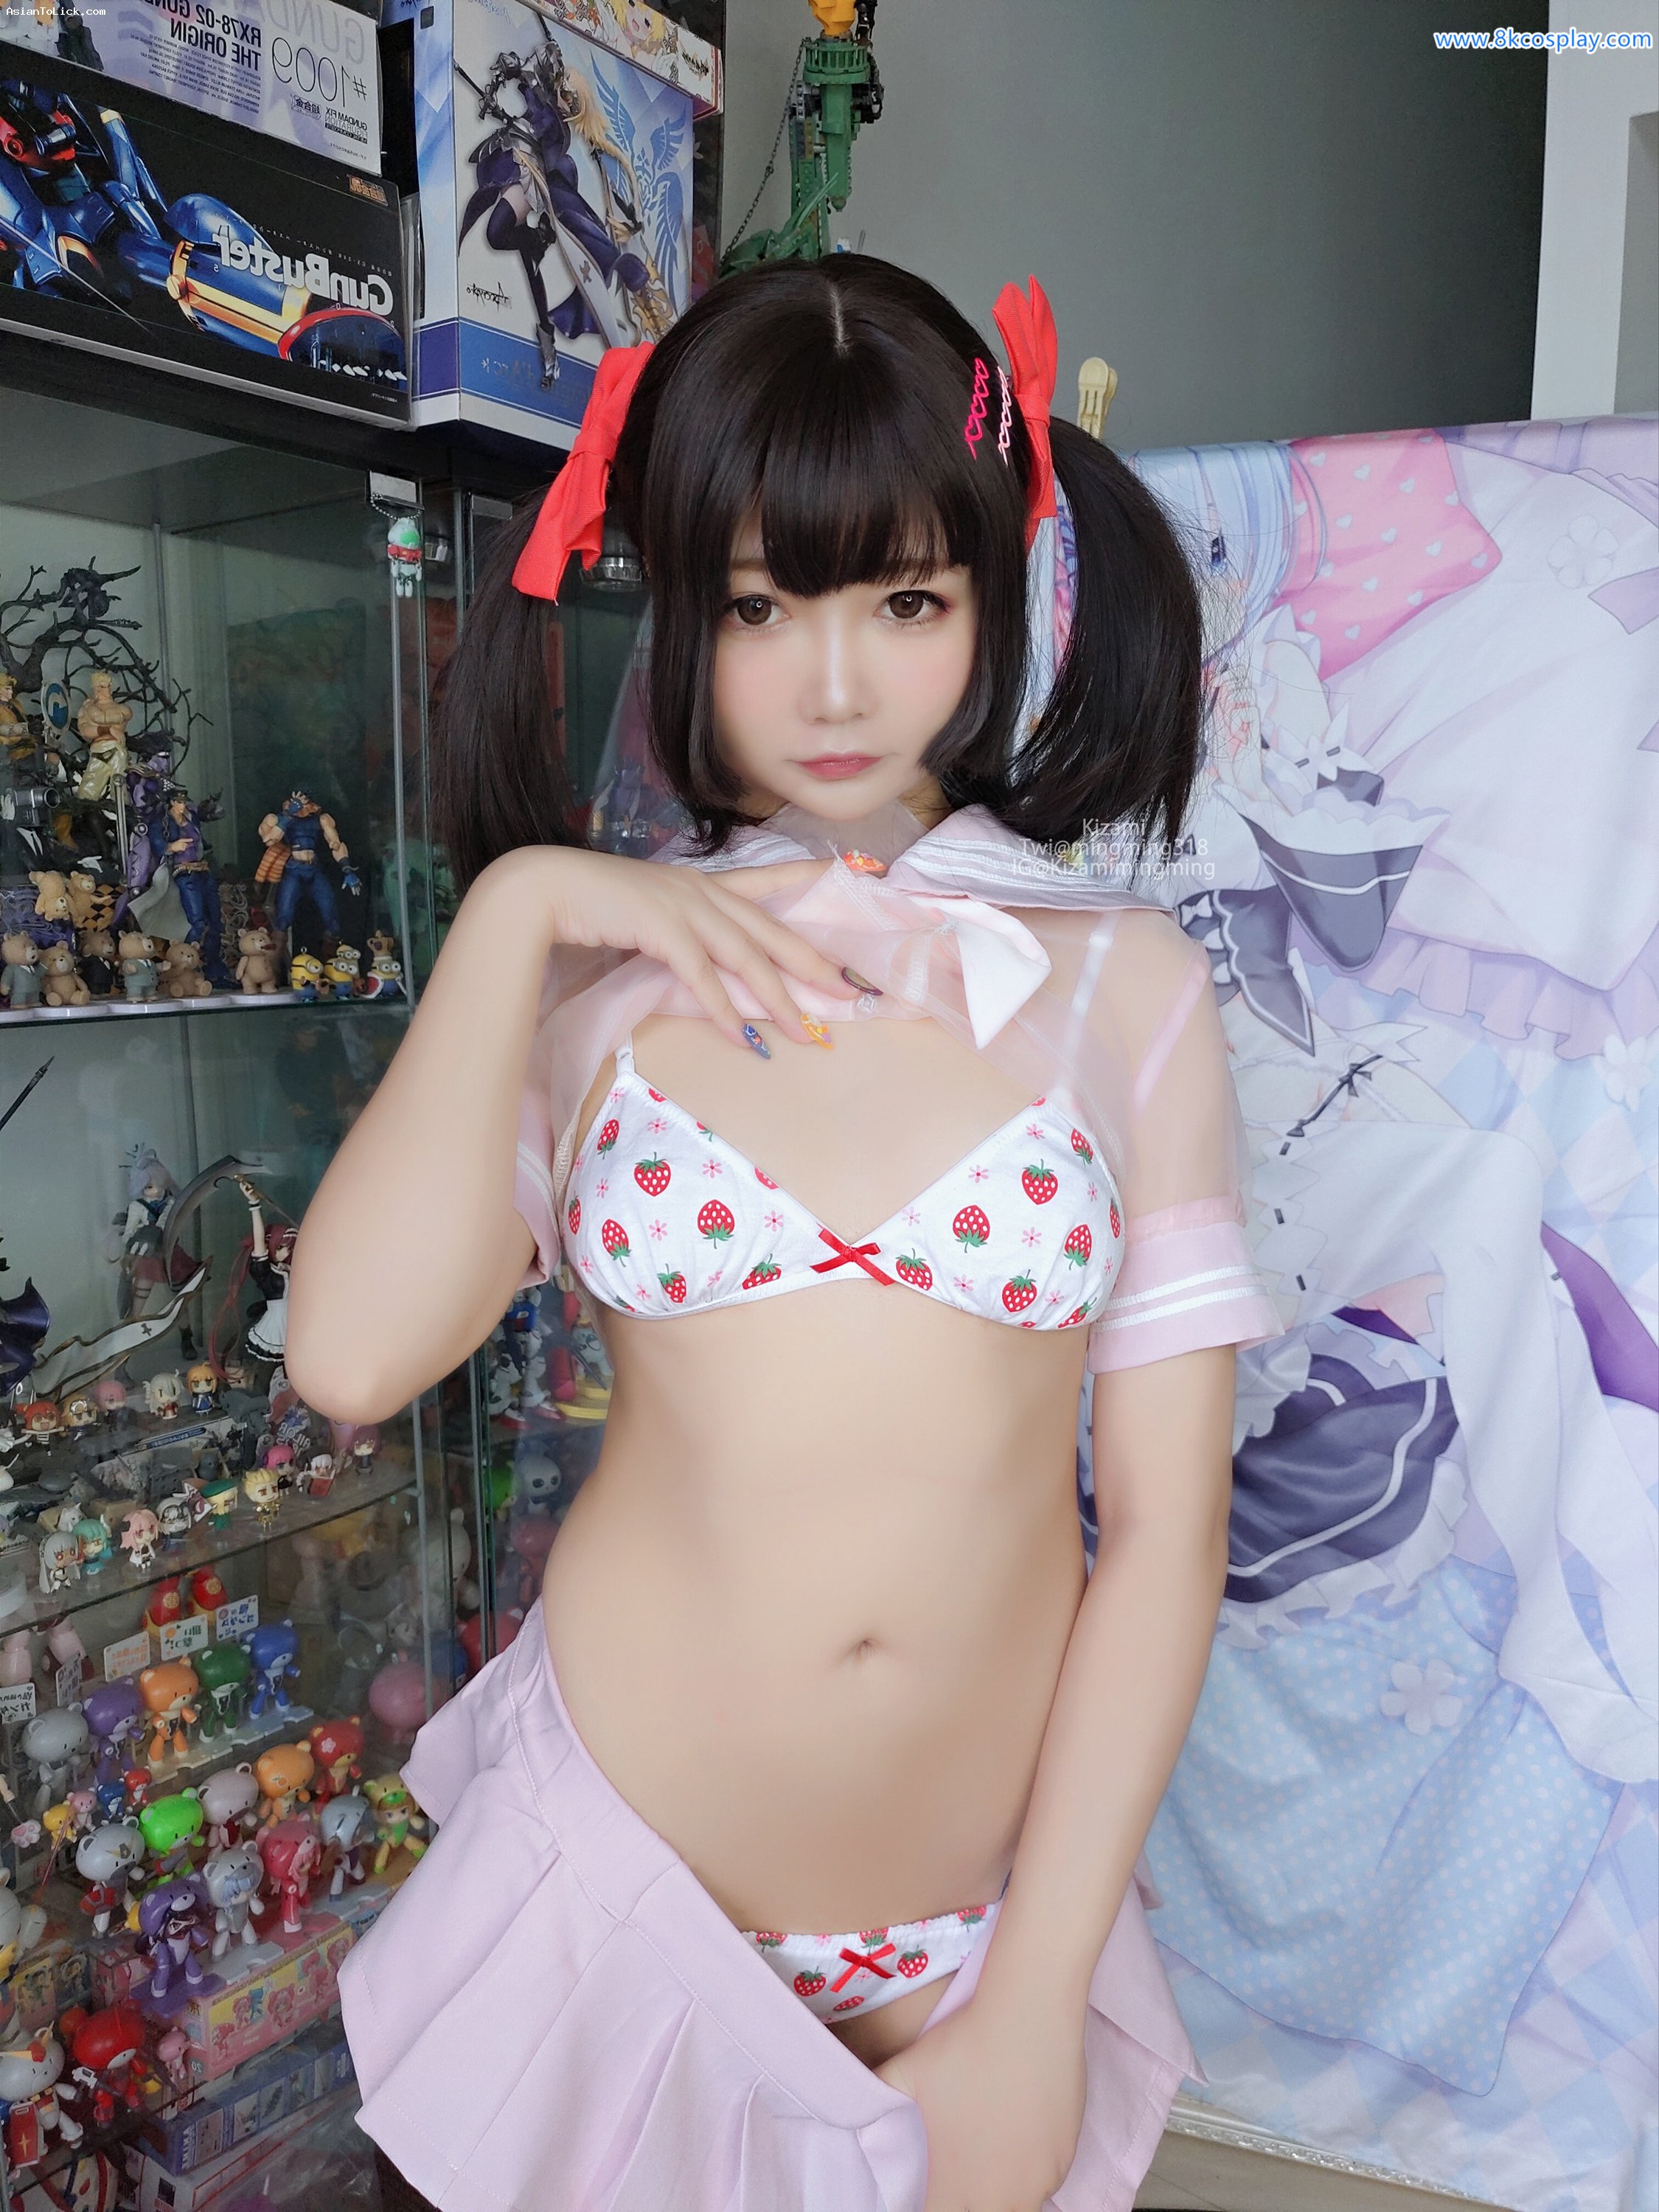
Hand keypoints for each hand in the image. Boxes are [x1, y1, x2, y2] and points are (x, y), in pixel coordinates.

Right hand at [506, 847, 860, 1048]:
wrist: (542, 890)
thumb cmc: (590, 905)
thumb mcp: (647, 914)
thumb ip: (680, 934)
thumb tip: (704, 967)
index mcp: (700, 882)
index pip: (767, 880)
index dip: (808, 882)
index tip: (852, 878)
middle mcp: (700, 890)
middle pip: (770, 930)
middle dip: (812, 962)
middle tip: (848, 990)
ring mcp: (683, 906)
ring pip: (746, 956)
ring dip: (778, 998)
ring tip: (806, 1032)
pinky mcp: (661, 929)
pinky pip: (703, 975)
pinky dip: (724, 1008)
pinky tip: (743, 1036)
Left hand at [874, 2001, 1085, 2211]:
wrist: (1028, 2016)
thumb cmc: (964, 2044)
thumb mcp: (906, 2070)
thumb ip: (877, 2095)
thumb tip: (852, 2106)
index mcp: (955, 2183)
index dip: (932, 2206)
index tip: (930, 2190)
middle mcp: (1001, 2194)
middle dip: (969, 2203)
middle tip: (959, 2177)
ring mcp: (1039, 2180)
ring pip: (1017, 2205)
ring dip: (1001, 2191)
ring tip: (989, 2152)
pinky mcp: (1065, 2159)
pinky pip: (1044, 2181)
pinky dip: (1029, 2170)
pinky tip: (1018, 2133)